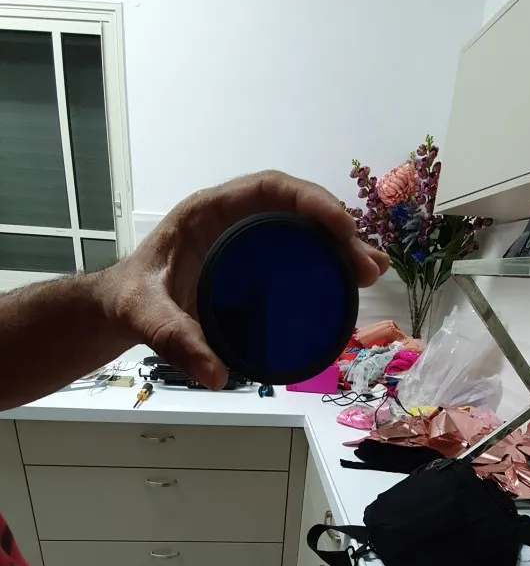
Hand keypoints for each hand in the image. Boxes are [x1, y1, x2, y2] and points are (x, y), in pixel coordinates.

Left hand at [105, 170, 387, 388]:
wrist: (122, 306)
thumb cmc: (132, 299)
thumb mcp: (146, 316)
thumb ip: (174, 339)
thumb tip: (215, 376)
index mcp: (207, 213)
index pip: (267, 189)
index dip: (309, 201)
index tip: (341, 227)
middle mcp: (233, 218)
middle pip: (295, 210)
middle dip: (337, 230)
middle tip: (367, 267)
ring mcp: (245, 239)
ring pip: (302, 230)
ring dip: (339, 247)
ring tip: (371, 273)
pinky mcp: (252, 262)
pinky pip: (295, 253)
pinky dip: (325, 265)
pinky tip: (350, 285)